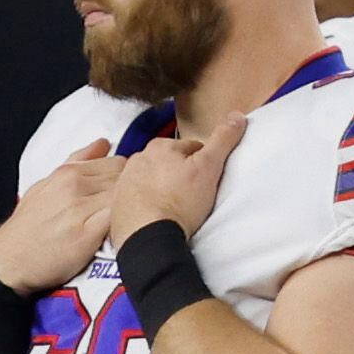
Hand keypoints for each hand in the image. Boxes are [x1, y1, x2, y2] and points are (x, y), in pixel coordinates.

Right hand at [0, 141, 122, 294]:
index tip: (121, 191)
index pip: (116, 162)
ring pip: (124, 196)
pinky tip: (119, 231)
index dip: (124, 177)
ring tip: (124, 220)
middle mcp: (74, 187)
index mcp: (66, 173)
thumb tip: (103, 143)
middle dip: (130, 190)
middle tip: (126, 207)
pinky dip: (124, 222)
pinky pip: (119, 218)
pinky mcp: (87, 233)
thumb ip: (76, 162)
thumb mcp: (44, 186)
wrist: (9, 262)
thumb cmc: (27, 228)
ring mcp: (81, 209)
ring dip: (129, 207)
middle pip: (124, 178)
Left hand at [108, 115, 241, 249]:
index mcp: (159, 147)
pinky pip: (137, 199)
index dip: (204, 163)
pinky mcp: (116, 205)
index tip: (206, 179)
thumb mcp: (209, 167)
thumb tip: (237, 116)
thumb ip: (223, 139)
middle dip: (180, 175)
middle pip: (169, 164)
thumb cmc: (180, 201)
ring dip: (163, 188)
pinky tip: (157, 215)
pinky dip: (147, 204)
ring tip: (175, 206)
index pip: (191, 148)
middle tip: (192, 194)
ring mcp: (123, 183)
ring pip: (152, 180)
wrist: (148, 237)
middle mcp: (136, 160)